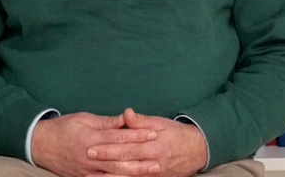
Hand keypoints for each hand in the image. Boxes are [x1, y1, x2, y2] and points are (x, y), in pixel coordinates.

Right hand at [31, 112, 159, 176]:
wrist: (40, 145)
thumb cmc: (62, 128)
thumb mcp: (83, 118)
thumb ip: (106, 122)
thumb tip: (125, 118)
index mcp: (91, 137)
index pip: (119, 137)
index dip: (137, 135)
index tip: (153, 133)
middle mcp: (90, 155)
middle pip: (120, 157)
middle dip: (141, 157)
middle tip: (159, 156)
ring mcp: (87, 169)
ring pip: (114, 173)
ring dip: (134, 172)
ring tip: (151, 170)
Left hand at [83, 108, 208, 176]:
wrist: (197, 151)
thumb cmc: (177, 134)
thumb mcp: (160, 123)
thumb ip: (141, 121)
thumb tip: (126, 113)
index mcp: (153, 145)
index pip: (126, 147)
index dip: (108, 147)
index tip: (92, 145)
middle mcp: (152, 162)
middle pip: (124, 163)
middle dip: (104, 161)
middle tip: (87, 157)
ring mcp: (153, 174)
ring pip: (128, 176)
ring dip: (110, 176)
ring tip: (91, 175)